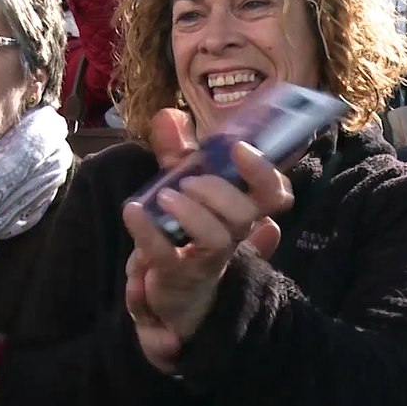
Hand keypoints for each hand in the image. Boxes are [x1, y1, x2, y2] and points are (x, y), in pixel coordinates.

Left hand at [123, 109, 290, 367]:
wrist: (171, 290)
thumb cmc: (184, 230)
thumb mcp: (182, 186)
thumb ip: (177, 151)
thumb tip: (169, 115)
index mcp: (241, 210)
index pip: (274, 195)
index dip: (264, 172)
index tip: (239, 148)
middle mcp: (231, 235)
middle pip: (246, 214)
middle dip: (219, 191)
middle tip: (188, 181)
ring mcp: (206, 258)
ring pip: (216, 238)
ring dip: (190, 212)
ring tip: (164, 196)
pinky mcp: (175, 275)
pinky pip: (165, 255)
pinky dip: (146, 230)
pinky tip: (132, 210)